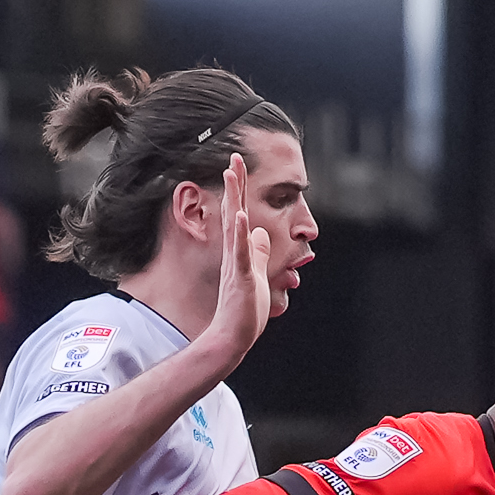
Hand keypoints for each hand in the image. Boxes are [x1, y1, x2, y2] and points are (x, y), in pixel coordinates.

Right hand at [196, 152, 272, 364]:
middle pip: (233, 211)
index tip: (238, 165)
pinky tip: (239, 216)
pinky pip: (240, 253)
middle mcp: (234, 253)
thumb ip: (259, 254)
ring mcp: (235, 264)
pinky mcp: (240, 277)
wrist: (232, 338)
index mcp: (238, 252)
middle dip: (235, 183)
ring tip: (232, 173)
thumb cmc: (244, 312)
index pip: (239, 214)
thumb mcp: (257, 276)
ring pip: (234, 226)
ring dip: (234, 199)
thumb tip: (262, 234)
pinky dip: (239, 234)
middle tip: (234, 156)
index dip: (239, 190)